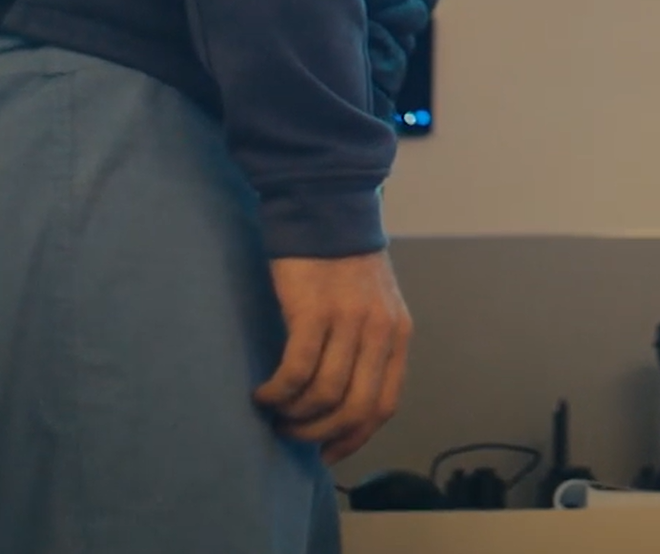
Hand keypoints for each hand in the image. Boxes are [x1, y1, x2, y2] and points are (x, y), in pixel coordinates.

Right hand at [255, 251, 410, 465]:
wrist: (325, 206)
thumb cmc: (340, 258)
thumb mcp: (371, 304)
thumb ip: (367, 346)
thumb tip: (341, 400)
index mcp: (397, 334)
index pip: (384, 405)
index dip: (354, 437)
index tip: (327, 453)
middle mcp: (380, 331)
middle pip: (356, 408)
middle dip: (320, 434)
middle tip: (291, 434)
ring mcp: (349, 321)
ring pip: (325, 395)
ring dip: (294, 416)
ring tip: (274, 412)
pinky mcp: (314, 310)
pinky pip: (296, 370)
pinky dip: (278, 392)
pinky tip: (262, 393)